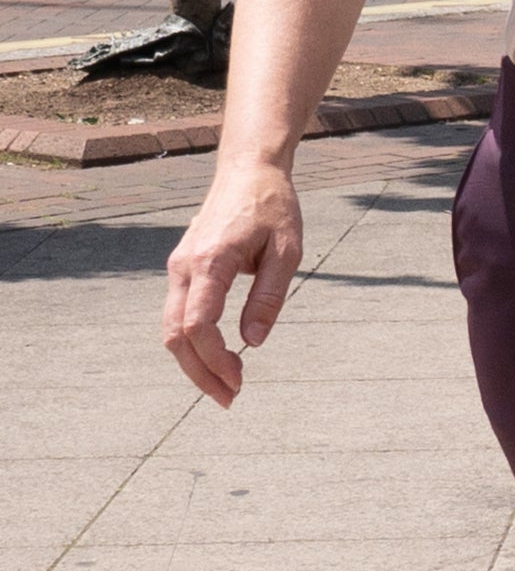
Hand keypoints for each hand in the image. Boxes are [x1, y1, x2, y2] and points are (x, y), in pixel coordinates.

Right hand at [162, 158, 305, 406]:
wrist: (248, 171)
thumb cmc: (274, 208)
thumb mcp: (288, 252)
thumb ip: (269, 297)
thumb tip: (254, 341)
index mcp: (211, 261)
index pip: (199, 325)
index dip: (214, 360)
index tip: (239, 381)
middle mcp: (185, 266)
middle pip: (176, 334)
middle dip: (199, 372)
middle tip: (229, 399)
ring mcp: (178, 267)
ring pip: (171, 327)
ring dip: (194, 361)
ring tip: (227, 385)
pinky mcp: (182, 268)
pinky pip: (178, 313)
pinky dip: (193, 341)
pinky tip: (218, 357)